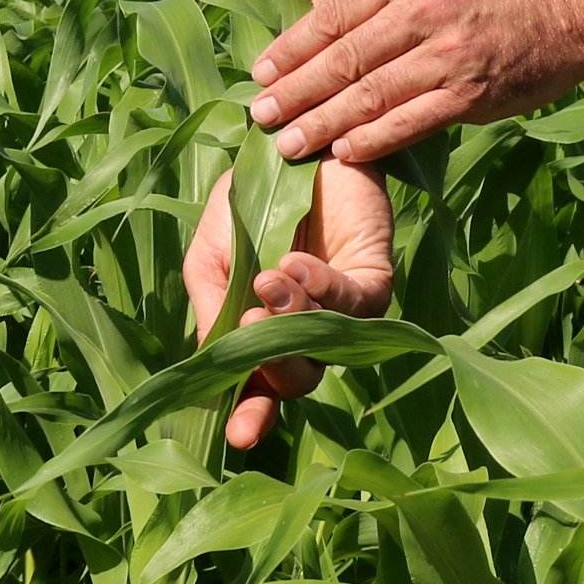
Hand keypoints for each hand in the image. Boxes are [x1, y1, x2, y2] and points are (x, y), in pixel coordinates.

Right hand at [183, 157, 395, 450]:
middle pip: (294, 380)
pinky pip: (353, 305)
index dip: (248, 415)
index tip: (239, 436)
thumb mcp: (212, 256)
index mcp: (259, 333)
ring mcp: (340, 313)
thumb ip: (212, 306)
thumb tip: (217, 359)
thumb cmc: (250, 200)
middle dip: (270, 359)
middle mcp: (304, 332)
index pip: (256, 388)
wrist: (293, 146)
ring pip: (322, 344)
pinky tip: (295, 264)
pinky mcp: (372, 282)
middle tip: (252, 317)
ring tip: (270, 277)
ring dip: (292, 316)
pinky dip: (321, 287)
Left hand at [251, 0, 583, 165]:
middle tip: (258, 114)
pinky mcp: (471, 93)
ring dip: (321, 123)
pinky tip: (343, 152)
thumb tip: (327, 32)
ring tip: (287, 143)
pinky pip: (410, 122)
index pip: (332, 15)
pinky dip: (372, 140)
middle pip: (342, 58)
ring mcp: (447, 53)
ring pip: (369, 95)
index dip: (291, 48)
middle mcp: (422, 8)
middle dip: (294, 91)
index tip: (261, 73)